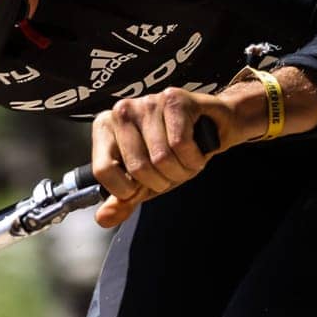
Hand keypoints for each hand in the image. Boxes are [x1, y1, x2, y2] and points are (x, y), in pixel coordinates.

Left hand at [91, 86, 245, 229]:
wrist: (212, 129)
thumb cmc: (174, 154)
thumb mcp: (144, 184)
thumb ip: (123, 201)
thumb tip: (103, 218)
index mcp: (105, 128)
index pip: (103, 171)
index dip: (127, 190)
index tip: (140, 185)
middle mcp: (122, 111)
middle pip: (138, 168)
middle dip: (161, 181)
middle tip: (170, 171)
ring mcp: (147, 102)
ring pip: (161, 158)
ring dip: (180, 171)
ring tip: (183, 160)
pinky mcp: (173, 98)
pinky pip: (181, 144)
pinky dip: (193, 158)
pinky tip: (195, 150)